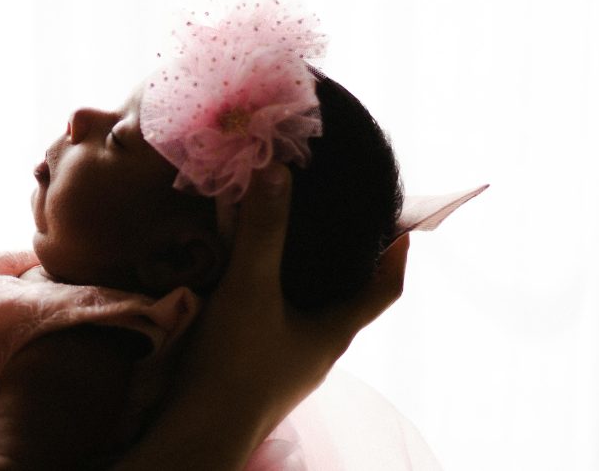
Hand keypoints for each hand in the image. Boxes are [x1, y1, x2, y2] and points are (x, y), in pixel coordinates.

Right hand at [114, 165, 408, 470]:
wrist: (197, 431)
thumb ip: (262, 230)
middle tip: (334, 216)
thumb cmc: (235, 364)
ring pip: (310, 309)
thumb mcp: (249, 288)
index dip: (397, 254)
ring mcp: (289, 362)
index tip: (401, 222)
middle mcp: (319, 348)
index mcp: (334, 331)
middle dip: (346, 257)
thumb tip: (277, 167)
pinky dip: (274, 294)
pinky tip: (248, 280)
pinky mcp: (259, 368)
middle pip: (348, 296)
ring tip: (290, 237)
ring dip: (306, 276)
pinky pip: (279, 321)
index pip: (384, 289)